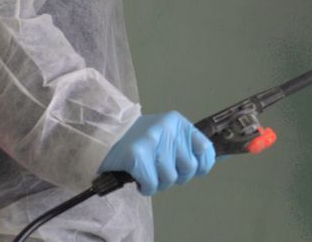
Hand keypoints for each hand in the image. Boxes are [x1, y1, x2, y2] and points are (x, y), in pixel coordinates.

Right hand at [98, 111, 215, 195]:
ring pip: (170, 179)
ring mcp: (153, 141)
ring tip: (148, 173)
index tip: (194, 170)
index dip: (202, 165)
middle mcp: (169, 129)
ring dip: (159, 183)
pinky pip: (153, 185)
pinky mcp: (137, 155)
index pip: (205, 148)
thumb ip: (185, 146)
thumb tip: (206, 165)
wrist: (105, 137)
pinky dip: (147, 188)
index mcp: (178, 123)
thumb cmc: (139, 140)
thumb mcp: (167, 134)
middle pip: (189, 168)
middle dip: (177, 176)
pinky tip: (139, 179)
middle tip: (162, 171)